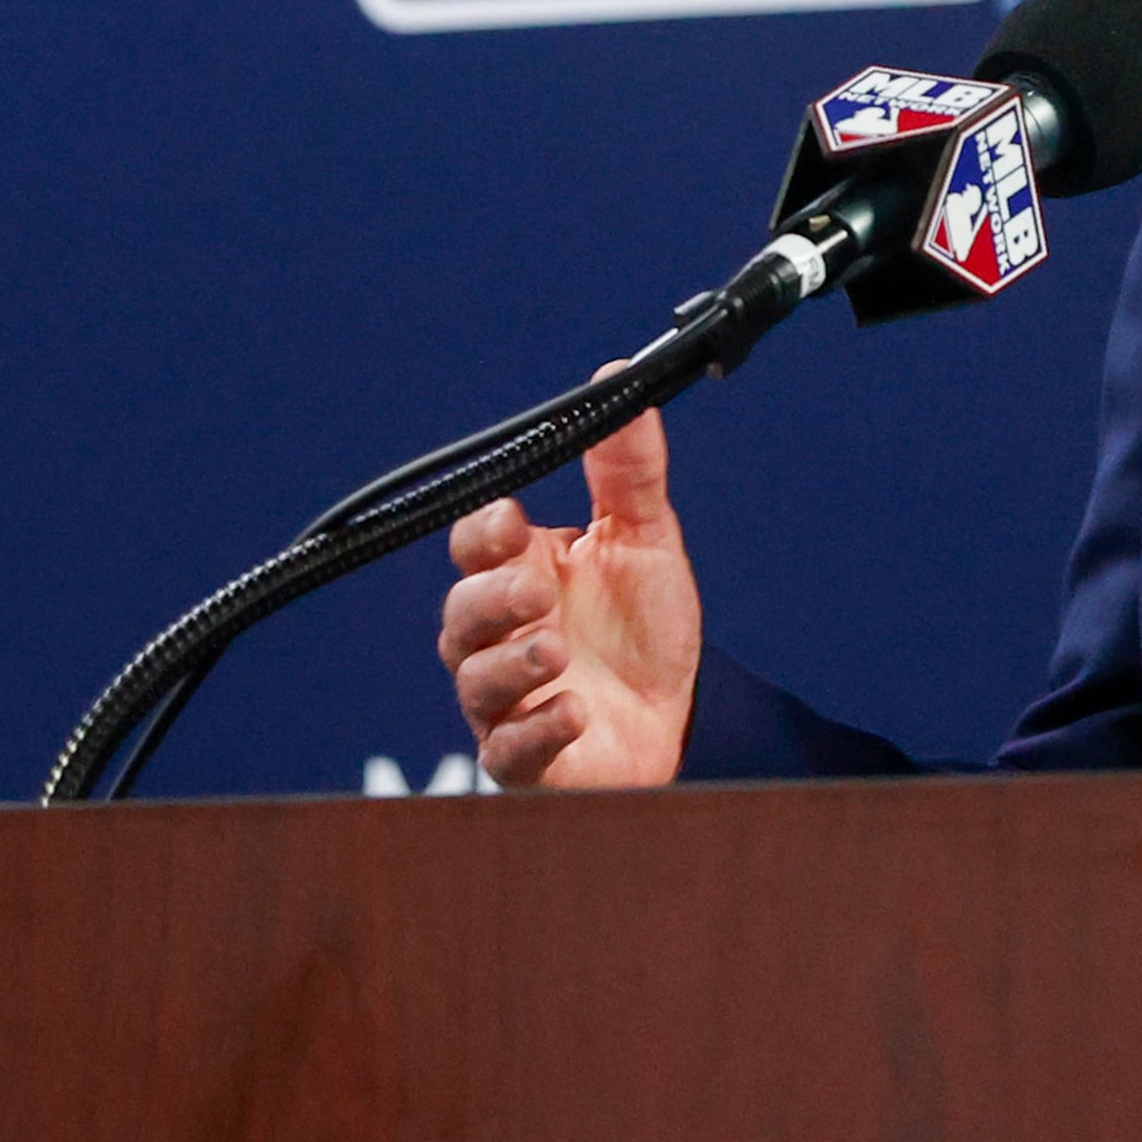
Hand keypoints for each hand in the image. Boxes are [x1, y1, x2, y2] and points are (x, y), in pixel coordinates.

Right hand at [436, 377, 702, 787]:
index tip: (511, 520)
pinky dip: (536, 731)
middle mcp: (501, 637)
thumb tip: (616, 381)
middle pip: (461, 613)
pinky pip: (508, 751)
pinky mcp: (529, 760)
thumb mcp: (645, 540)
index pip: (474, 546)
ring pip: (474, 681)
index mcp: (521, 574)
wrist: (680, 719)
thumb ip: (627, 469)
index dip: (483, 533)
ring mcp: (509, 701)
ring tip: (556, 650)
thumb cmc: (644, 630)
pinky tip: (572, 710)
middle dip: (492, 599)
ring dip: (509, 663)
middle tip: (537, 591)